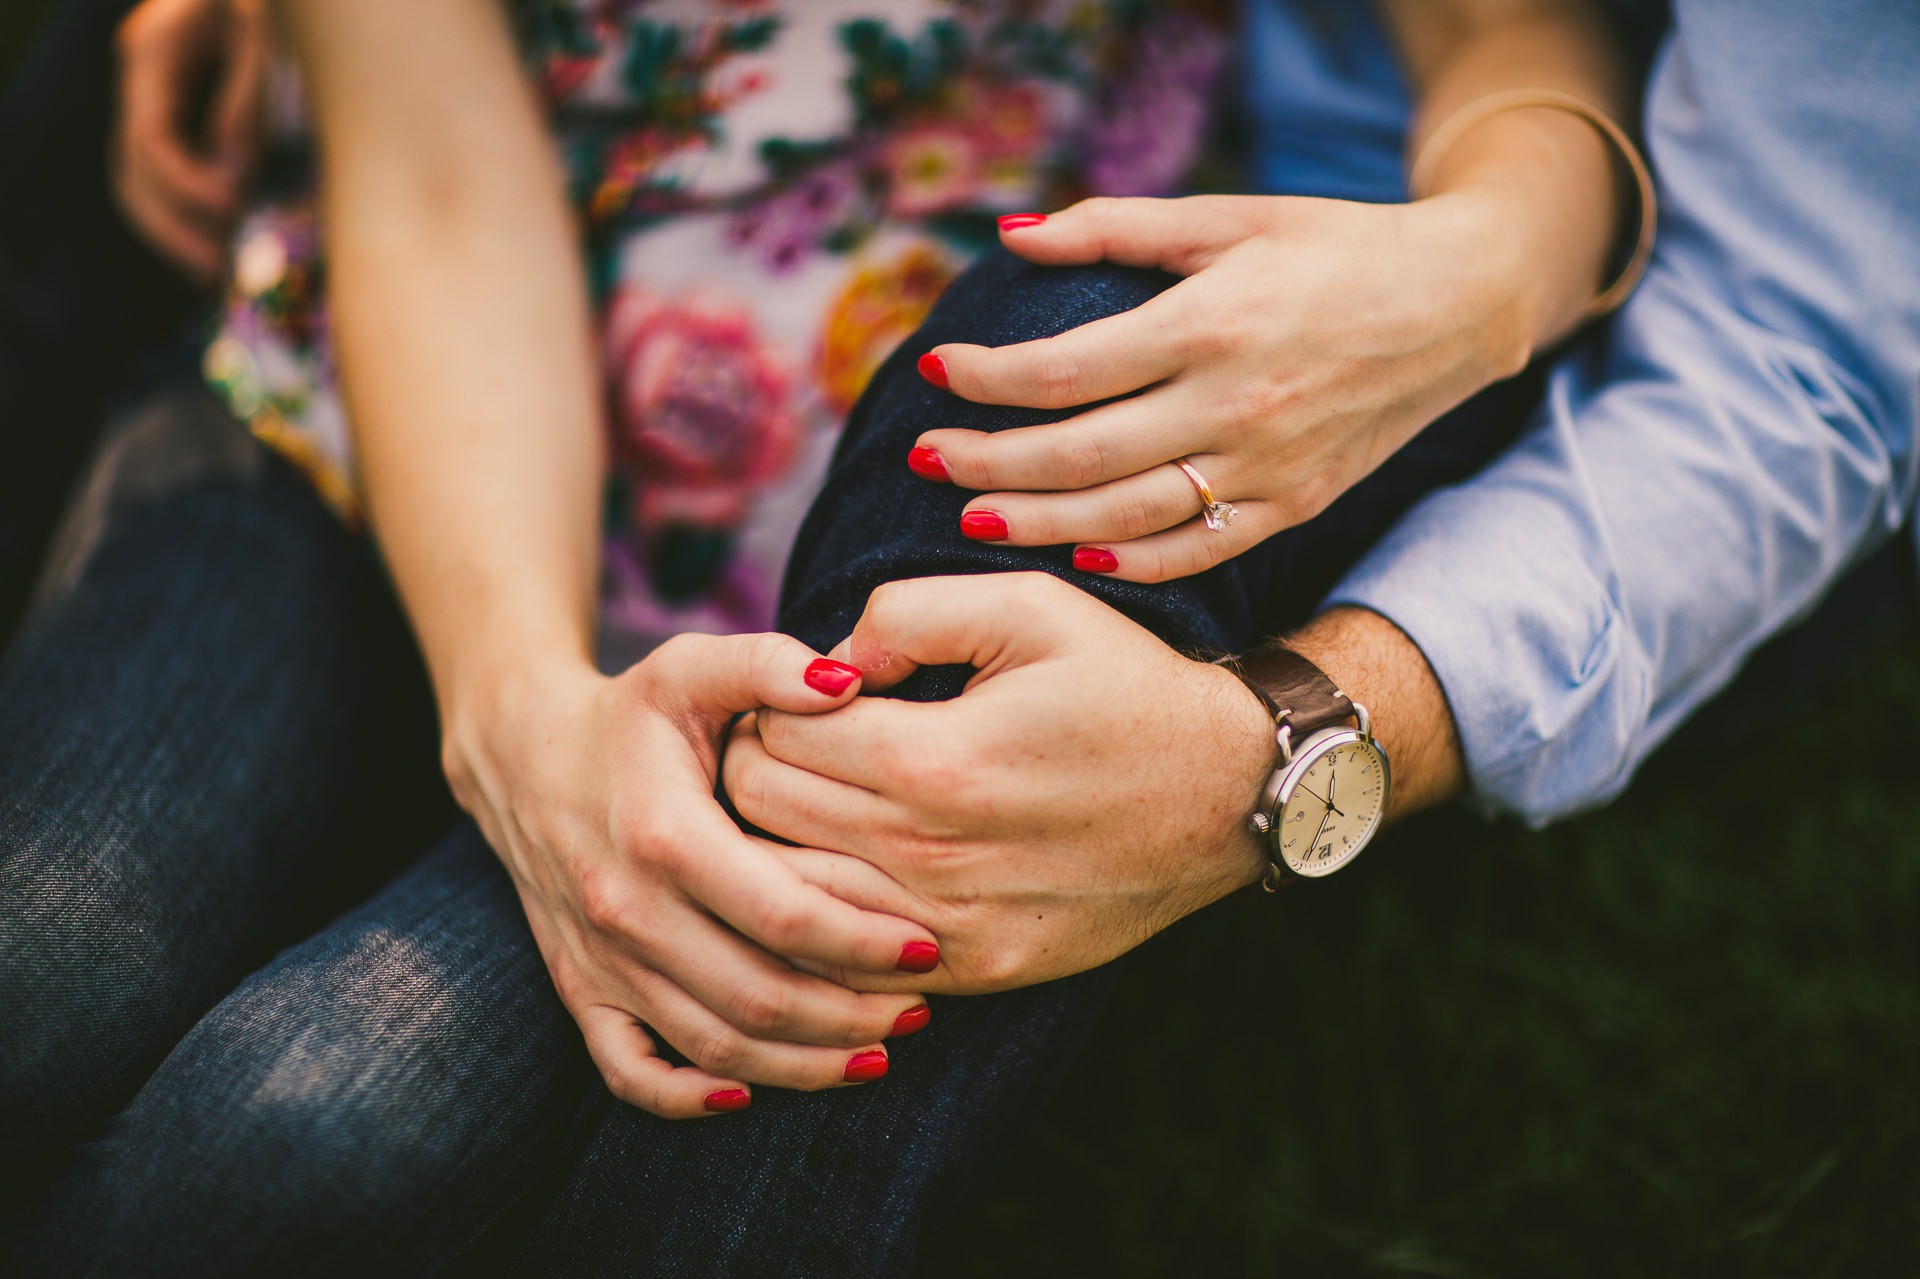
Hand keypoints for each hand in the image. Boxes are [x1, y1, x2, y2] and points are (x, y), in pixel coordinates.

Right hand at [112, 0, 267, 281]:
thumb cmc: (265, 0)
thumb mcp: (262, 37)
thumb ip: (247, 103)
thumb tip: (235, 173)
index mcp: (153, 55)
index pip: (150, 138)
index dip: (186, 185)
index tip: (230, 213)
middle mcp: (140, 84)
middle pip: (130, 170)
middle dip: (170, 228)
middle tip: (215, 271)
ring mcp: (149, 102)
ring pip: (137, 182)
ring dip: (173, 233)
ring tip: (215, 274)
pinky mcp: (171, 118)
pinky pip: (163, 177)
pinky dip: (185, 216)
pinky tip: (217, 248)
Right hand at [443, 635, 937, 1117]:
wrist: (520, 754)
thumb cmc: (630, 712)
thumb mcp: (692, 667)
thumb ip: (769, 664)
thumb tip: (849, 681)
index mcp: (665, 834)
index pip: (781, 914)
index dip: (862, 941)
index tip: (928, 946)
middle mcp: (627, 909)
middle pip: (756, 996)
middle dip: (850, 1015)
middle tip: (922, 1008)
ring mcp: (599, 958)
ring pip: (711, 1045)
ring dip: (800, 1064)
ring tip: (877, 1052)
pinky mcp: (579, 988)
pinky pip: (629, 1072)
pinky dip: (688, 1098)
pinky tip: (751, 1094)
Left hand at [720, 573, 1276, 994]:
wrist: (1230, 793)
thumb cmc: (1125, 686)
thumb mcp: (1030, 606)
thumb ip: (906, 613)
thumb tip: (822, 661)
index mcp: (935, 759)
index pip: (771, 735)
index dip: (767, 700)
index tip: (804, 690)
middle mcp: (931, 855)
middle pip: (760, 815)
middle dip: (755, 765)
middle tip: (796, 739)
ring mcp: (950, 927)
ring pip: (786, 896)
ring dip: (777, 844)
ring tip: (815, 799)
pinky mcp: (974, 970)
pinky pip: (847, 960)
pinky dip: (825, 917)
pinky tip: (850, 868)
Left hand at [910, 194, 1534, 581]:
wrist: (1457, 304)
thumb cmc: (1333, 248)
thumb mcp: (1229, 217)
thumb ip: (1116, 226)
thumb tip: (1012, 236)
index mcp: (1209, 324)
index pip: (1064, 369)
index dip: (985, 378)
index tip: (932, 371)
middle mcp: (1233, 405)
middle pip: (1078, 455)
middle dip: (986, 463)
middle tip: (924, 460)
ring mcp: (1265, 468)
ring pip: (1125, 518)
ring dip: (1037, 526)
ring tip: (971, 523)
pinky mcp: (1292, 506)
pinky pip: (1195, 554)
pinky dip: (1130, 566)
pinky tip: (1075, 561)